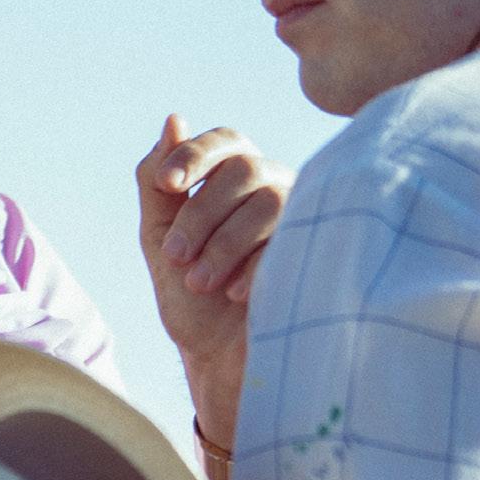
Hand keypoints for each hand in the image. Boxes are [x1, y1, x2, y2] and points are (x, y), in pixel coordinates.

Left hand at [137, 115, 291, 443]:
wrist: (220, 359)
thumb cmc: (191, 298)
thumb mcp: (160, 239)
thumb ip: (158, 184)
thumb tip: (173, 120)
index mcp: (234, 182)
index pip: (226, 141)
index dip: (196, 154)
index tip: (167, 185)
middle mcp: (274, 191)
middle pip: (244, 168)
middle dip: (201, 213)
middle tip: (176, 257)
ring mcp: (303, 219)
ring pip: (269, 201)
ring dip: (224, 242)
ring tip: (200, 282)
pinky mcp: (321, 252)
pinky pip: (293, 239)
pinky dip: (255, 266)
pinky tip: (235, 294)